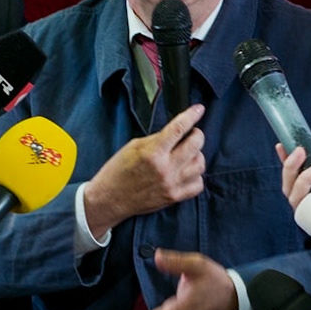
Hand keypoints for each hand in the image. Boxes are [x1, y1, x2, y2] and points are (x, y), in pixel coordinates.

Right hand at [81, 105, 204, 238]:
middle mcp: (165, 169)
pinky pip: (198, 184)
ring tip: (187, 154)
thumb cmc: (118, 171)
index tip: (199, 109)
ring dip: (197, 156)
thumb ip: (157, 139)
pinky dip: (195, 176)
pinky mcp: (174, 197)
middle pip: (196, 145)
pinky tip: (186, 172)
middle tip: (192, 134)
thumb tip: (176, 133)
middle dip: (197, 135)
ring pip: (200, 164)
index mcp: (152, 153)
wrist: (110, 199)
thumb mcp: (133, 147)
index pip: (179, 129)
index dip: (192, 116)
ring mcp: (171, 184)